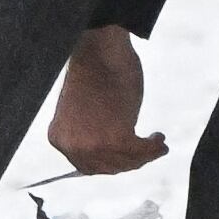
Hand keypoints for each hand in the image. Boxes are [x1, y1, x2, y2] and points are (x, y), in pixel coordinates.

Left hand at [48, 24, 168, 174]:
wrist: (98, 50)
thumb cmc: (93, 74)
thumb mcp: (82, 114)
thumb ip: (91, 136)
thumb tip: (113, 155)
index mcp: (59, 139)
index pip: (88, 166)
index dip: (112, 163)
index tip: (129, 157)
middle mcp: (72, 146)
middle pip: (108, 168)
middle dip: (131, 160)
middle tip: (148, 151)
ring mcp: (93, 145)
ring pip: (127, 162)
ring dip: (146, 154)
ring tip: (156, 142)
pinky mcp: (116, 137)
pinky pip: (140, 151)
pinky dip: (153, 147)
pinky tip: (159, 139)